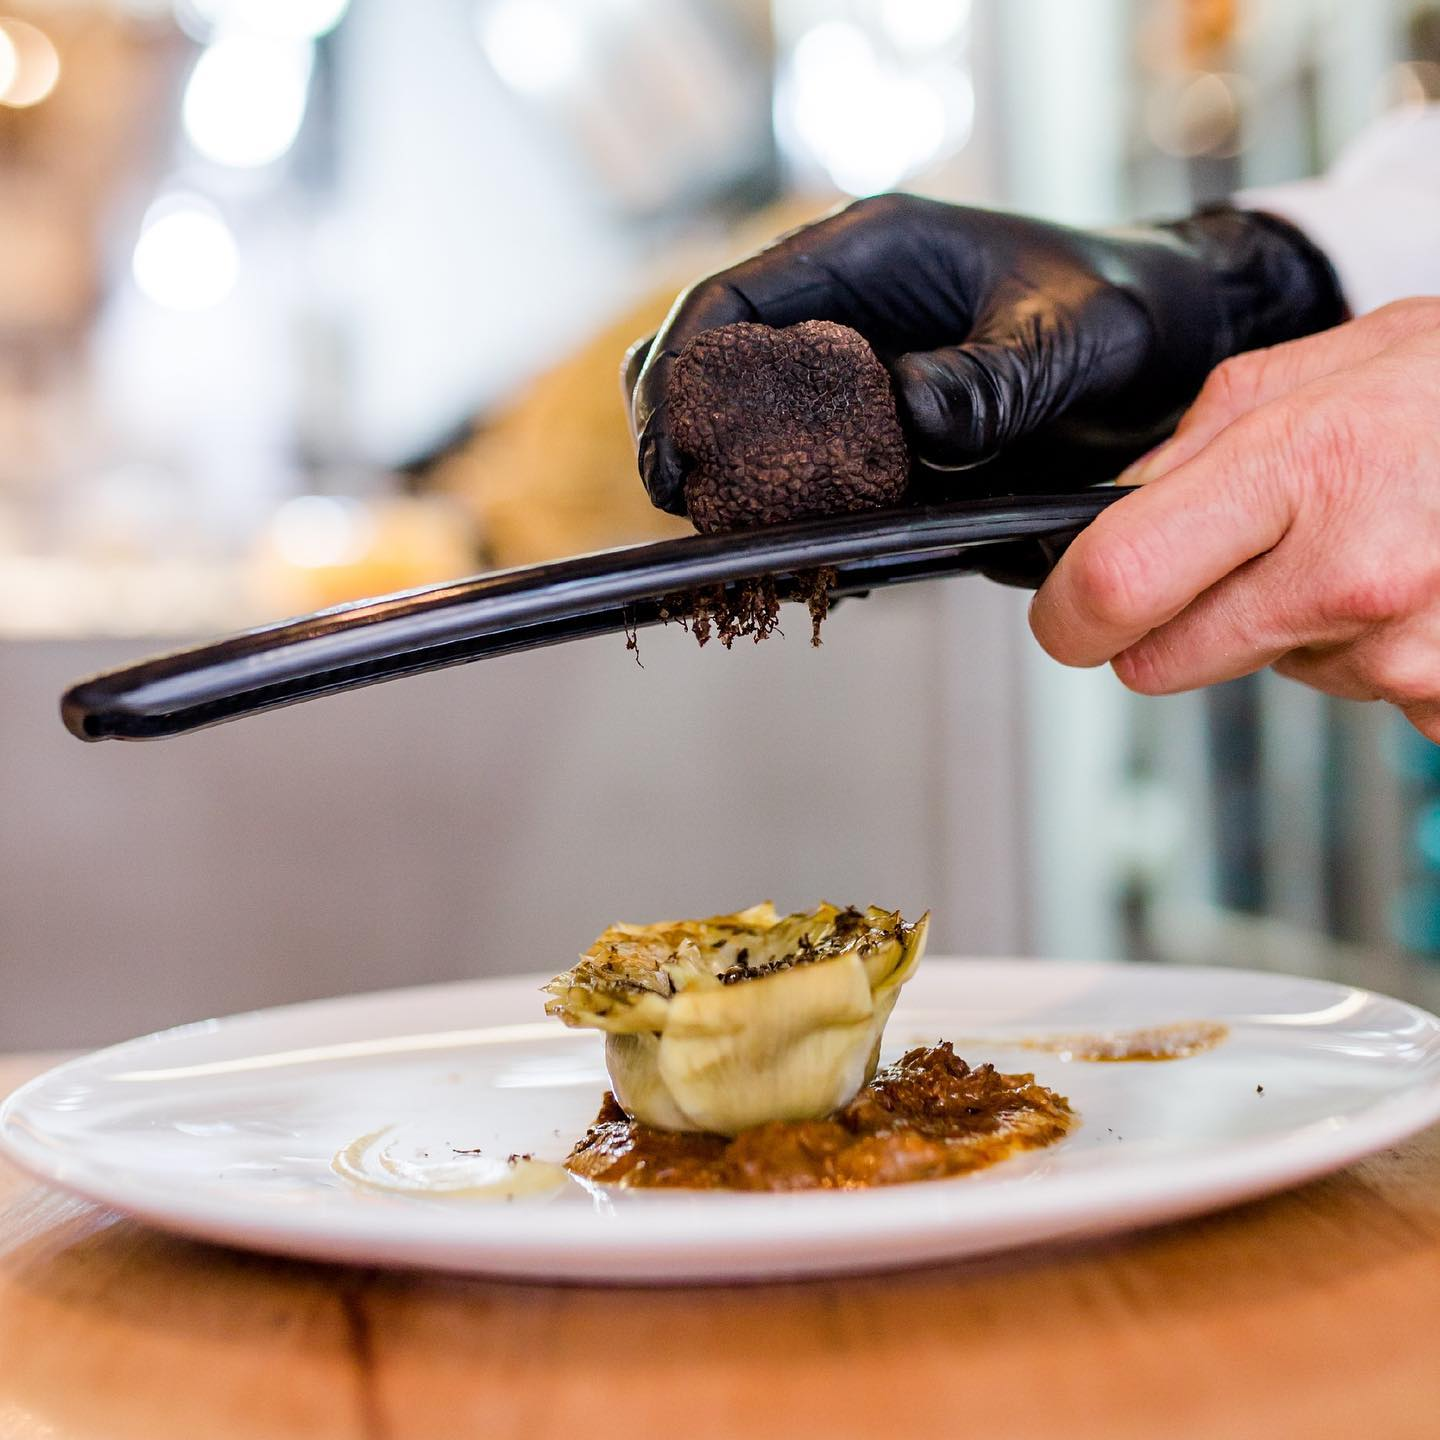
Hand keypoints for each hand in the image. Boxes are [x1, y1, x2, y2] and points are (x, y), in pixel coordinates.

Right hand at [626, 195, 1343, 515]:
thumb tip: (910, 415)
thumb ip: (999, 378)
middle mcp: (846, 309)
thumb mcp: (1077, 338)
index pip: (730, 298)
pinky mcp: (876, 428)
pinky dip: (780, 502)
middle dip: (682, 426)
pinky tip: (785, 539)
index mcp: (871, 253)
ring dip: (724, 470)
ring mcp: (856, 370)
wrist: (1174, 343)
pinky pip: (801, 462)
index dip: (680, 372)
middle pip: (711, 357)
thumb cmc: (1129, 311)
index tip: (672, 448)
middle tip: (683, 499)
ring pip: (743, 413)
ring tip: (724, 529)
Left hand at [1030, 299, 1439, 739]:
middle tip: (1234, 563)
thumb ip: (1195, 446)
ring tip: (1374, 540)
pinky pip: (1361, 693)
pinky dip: (1370, 649)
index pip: (1114, 584)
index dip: (1068, 612)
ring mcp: (1410, 650)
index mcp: (1301, 468)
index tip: (1068, 613)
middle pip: (1162, 662)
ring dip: (1292, 624)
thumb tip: (1107, 517)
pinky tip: (1420, 582)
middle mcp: (1353, 573)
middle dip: (1170, 625)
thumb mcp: (1320, 365)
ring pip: (1268, 674)